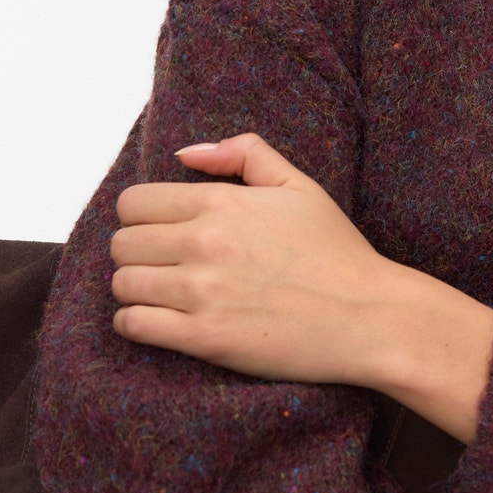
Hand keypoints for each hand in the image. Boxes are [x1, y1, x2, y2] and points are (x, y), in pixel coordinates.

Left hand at [109, 132, 415, 388]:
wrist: (370, 316)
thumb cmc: (338, 253)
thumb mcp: (299, 186)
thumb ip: (243, 154)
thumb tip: (185, 154)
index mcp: (221, 202)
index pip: (134, 203)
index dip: (141, 218)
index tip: (160, 234)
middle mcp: (204, 243)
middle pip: (122, 244)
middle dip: (137, 254)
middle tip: (163, 266)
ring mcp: (202, 292)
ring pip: (123, 285)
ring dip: (136, 290)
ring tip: (163, 295)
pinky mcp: (205, 338)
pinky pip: (134, 325)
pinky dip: (135, 324)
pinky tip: (158, 322)